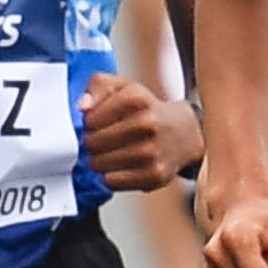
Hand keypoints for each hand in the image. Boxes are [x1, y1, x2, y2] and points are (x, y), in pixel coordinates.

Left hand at [84, 71, 201, 190]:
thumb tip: (83, 107)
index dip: (89, 123)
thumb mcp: (124, 87)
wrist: (184, 134)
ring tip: (114, 152)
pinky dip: (111, 175)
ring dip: (100, 160)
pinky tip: (122, 165)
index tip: (99, 122)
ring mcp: (151, 152)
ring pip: (98, 164)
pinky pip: (111, 182)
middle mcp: (146, 124)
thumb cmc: (148, 110)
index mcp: (136, 98)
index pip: (89, 120)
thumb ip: (98, 86)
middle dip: (93, 142)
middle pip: (92, 143)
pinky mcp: (153, 175)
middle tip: (106, 139)